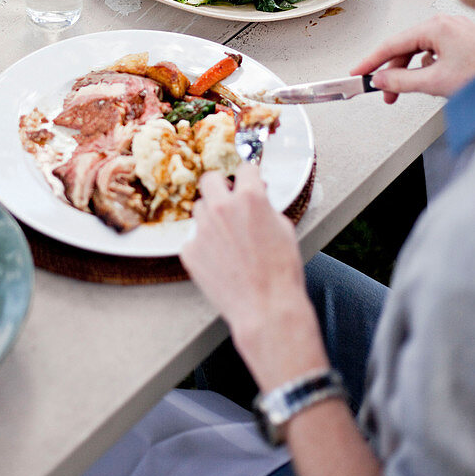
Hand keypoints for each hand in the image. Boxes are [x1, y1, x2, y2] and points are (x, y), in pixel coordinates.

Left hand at [180, 167, 326, 391]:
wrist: (265, 307)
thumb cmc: (280, 272)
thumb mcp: (284, 229)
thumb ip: (266, 207)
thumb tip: (258, 197)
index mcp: (249, 198)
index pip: (244, 168)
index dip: (249, 175)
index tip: (248, 180)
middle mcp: (222, 208)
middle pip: (210, 180)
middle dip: (220, 186)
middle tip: (228, 199)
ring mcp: (203, 229)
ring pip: (200, 209)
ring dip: (212, 217)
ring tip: (228, 238)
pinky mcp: (190, 251)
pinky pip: (194, 238)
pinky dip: (204, 245)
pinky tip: (219, 259)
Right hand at [352, 15, 474, 103]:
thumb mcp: (437, 82)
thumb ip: (403, 82)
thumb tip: (382, 81)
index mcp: (436, 28)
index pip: (392, 45)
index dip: (370, 62)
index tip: (356, 73)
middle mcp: (444, 25)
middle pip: (405, 48)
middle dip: (392, 73)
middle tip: (382, 92)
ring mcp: (455, 32)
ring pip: (420, 51)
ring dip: (410, 72)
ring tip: (406, 91)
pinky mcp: (463, 42)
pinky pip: (435, 53)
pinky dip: (427, 68)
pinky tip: (430, 82)